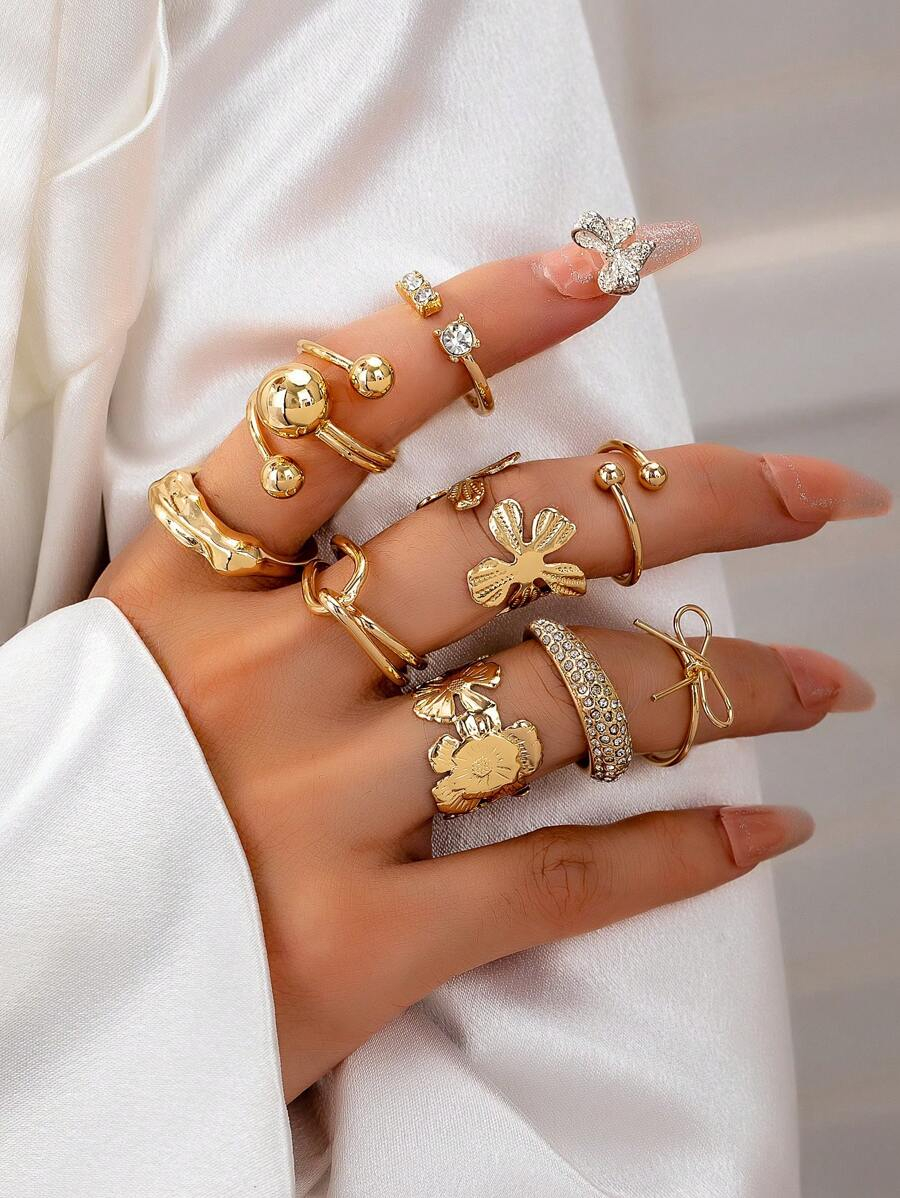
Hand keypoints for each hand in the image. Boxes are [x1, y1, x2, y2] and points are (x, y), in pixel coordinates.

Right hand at [93, 233, 887, 1099]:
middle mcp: (258, 676)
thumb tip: (429, 510)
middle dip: (685, 499)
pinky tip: (763, 830)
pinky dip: (675, 855)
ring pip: (558, 702)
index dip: (480, 326)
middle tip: (816, 493)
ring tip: (823, 685)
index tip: (607, 268)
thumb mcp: (133, 656)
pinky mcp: (352, 943)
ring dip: (723, 686)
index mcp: (189, 586)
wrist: (20, 994)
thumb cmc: (85, 802)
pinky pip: (548, 881)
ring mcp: (307, 809)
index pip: (346, 413)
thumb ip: (252, 580)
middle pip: (508, 541)